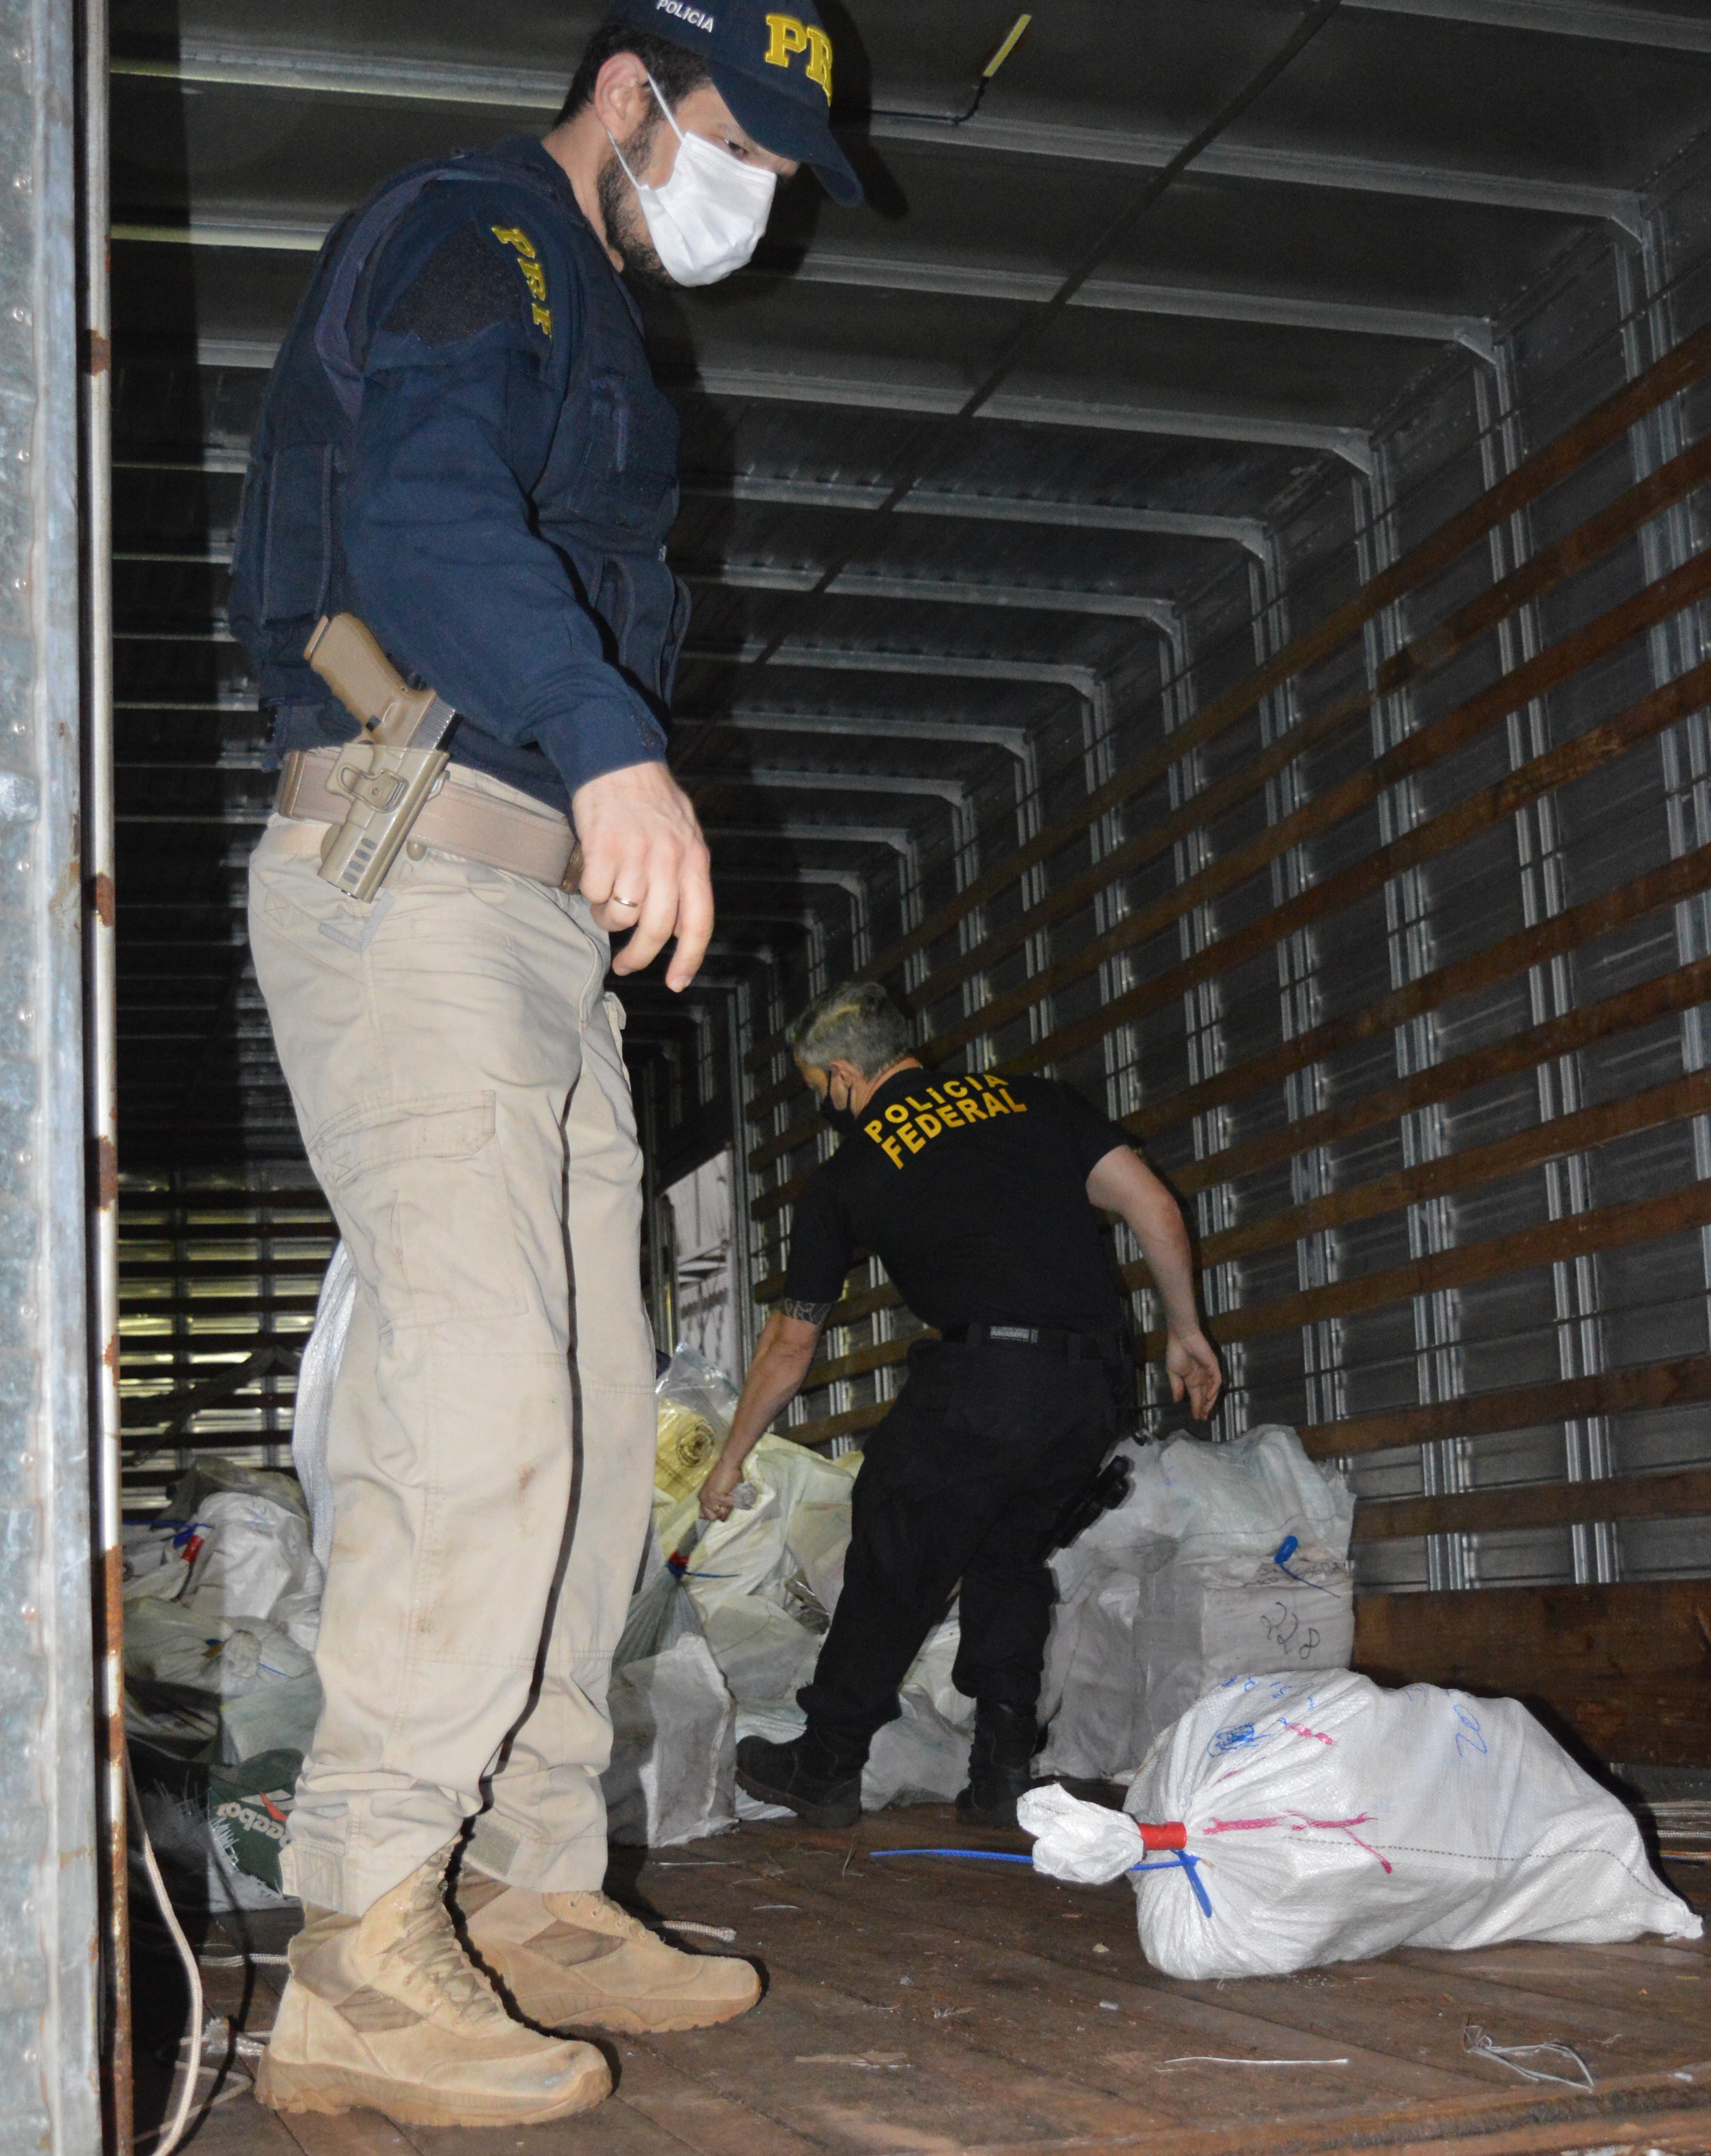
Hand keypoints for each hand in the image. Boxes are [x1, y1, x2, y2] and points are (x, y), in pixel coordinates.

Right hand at [571, 760, 712, 991]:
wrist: (620, 761)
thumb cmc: (653, 802)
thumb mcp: (687, 838)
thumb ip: (688, 881)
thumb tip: (681, 927)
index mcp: (695, 862)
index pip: (699, 923)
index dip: (689, 959)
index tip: (676, 983)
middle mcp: (669, 861)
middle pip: (656, 930)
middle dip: (639, 956)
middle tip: (626, 964)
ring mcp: (635, 855)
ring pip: (621, 915)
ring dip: (608, 918)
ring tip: (606, 900)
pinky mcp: (603, 848)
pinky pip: (594, 893)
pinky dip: (591, 894)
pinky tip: (594, 877)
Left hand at [698, 1454, 743, 1522]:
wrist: (728, 1464)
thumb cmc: (726, 1476)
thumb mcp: (720, 1493)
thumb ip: (719, 1506)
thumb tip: (722, 1520)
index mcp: (702, 1498)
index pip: (704, 1515)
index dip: (714, 1513)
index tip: (722, 1506)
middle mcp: (703, 1499)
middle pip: (711, 1517)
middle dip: (721, 1512)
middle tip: (726, 1500)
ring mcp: (708, 1499)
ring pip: (721, 1513)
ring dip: (728, 1505)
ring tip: (729, 1493)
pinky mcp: (716, 1496)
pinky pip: (729, 1505)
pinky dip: (733, 1498)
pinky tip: (731, 1489)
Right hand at [1166, 1328, 1222, 1420]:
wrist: (1182, 1338)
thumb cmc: (1176, 1353)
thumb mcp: (1173, 1373)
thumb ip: (1176, 1387)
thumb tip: (1176, 1400)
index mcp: (1191, 1378)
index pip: (1195, 1395)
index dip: (1196, 1406)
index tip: (1196, 1417)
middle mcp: (1201, 1376)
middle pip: (1205, 1395)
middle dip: (1204, 1407)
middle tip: (1203, 1418)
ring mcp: (1208, 1371)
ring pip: (1212, 1390)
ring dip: (1210, 1401)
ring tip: (1206, 1411)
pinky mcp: (1213, 1366)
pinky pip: (1216, 1380)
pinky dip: (1213, 1389)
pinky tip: (1208, 1396)